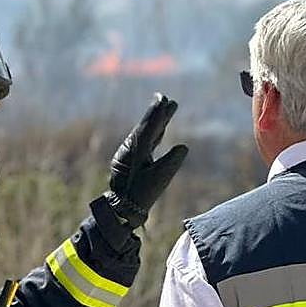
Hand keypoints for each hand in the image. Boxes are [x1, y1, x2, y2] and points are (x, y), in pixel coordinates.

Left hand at [105, 93, 188, 227]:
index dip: (157, 113)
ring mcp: (129, 154)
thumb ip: (171, 162)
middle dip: (157, 113)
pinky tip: (159, 131)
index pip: (149, 127)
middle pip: (146, 126)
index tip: (164, 98)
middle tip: (165, 98)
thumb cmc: (141, 195)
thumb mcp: (159, 179)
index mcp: (136, 150)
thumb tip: (183, 147)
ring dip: (155, 122)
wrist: (121, 208)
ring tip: (165, 109)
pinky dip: (153, 134)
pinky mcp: (130, 161)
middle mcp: (131, 148)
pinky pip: (144, 143)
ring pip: (145, 134)